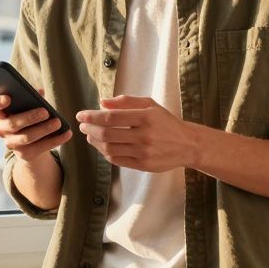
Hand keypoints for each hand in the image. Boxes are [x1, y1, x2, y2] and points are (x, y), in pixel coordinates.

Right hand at [0, 88, 70, 163]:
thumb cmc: (28, 114)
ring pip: (27, 137)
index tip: (8, 98)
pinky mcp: (24, 155)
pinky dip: (55, 140)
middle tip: (45, 112)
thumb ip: (30, 96)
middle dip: (29, 117)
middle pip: (12, 124)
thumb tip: (39, 92)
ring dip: (44, 129)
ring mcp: (11, 144)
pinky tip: (66, 133)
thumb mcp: (27, 104)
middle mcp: (1, 130)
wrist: (31, 141)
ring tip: (58, 122)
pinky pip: (40, 148)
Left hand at [76, 95, 198, 172]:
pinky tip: (102, 146)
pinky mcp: (143, 165)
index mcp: (146, 117)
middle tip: (82, 125)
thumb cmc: (166, 122)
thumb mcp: (150, 105)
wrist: (188, 145)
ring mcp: (144, 152)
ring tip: (90, 135)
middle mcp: (144, 135)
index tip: (81, 115)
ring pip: (109, 149)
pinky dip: (105, 153)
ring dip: (95, 142)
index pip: (111, 117)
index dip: (92, 116)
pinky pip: (117, 160)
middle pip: (107, 134)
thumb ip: (126, 102)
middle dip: (90, 129)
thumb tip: (102, 103)